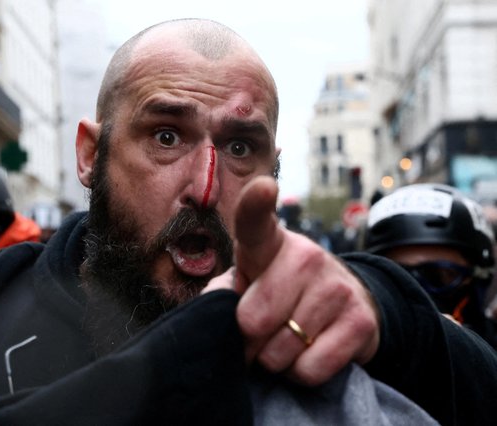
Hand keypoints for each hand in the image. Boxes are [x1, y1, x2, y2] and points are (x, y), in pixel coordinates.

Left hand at [213, 176, 379, 385]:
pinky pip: (309, 370)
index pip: (256, 221)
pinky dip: (300, 374)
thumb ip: (223, 293)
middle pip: (253, 321)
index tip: (263, 187)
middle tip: (258, 333)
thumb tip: (218, 309)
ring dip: (274, 359)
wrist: (345, 303)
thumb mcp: (248, 283)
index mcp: (269, 243)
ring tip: (287, 338)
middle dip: (247, 342)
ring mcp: (336, 287)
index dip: (256, 204)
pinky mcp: (360, 322)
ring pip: (279, 353)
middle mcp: (305, 256)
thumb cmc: (279, 292)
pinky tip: (309, 351)